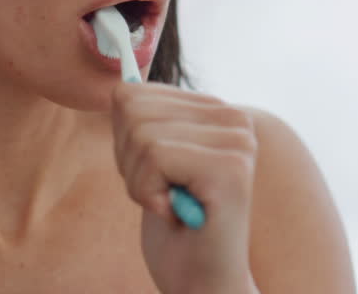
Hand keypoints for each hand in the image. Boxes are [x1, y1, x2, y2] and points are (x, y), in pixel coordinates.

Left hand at [111, 82, 259, 293]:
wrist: (201, 284)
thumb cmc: (175, 229)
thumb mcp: (149, 161)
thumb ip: (142, 120)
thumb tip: (120, 85)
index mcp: (216, 111)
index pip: (132, 94)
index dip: (125, 144)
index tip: (154, 177)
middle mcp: (235, 119)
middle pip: (133, 109)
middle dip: (130, 161)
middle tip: (161, 195)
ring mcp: (237, 142)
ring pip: (142, 133)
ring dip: (140, 181)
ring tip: (170, 204)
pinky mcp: (230, 168)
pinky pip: (155, 155)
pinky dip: (148, 193)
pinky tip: (175, 213)